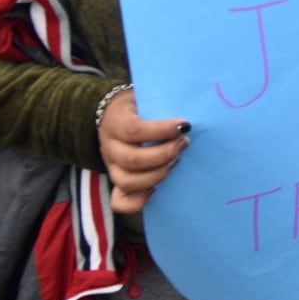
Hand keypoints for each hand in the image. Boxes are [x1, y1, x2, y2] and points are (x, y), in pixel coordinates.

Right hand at [97, 87, 190, 213]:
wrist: (113, 114)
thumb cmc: (139, 106)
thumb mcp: (145, 97)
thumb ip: (162, 105)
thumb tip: (190, 116)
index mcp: (115, 121)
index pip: (134, 130)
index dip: (161, 130)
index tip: (185, 125)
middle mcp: (108, 146)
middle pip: (133, 160)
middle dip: (165, 154)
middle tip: (184, 143)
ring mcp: (110, 166)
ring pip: (128, 181)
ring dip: (158, 174)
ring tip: (176, 161)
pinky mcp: (115, 181)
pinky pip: (119, 202)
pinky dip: (138, 201)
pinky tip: (155, 189)